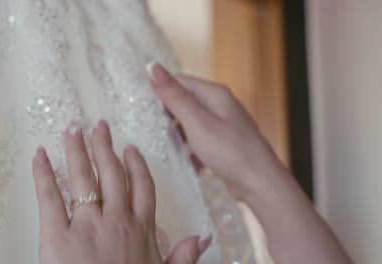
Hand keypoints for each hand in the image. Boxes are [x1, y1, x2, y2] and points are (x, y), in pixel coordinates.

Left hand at [32, 120, 210, 263]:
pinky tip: (40, 154)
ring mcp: (86, 225)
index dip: (136, 164)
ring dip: (77, 150)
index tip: (130, 148)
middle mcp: (116, 220)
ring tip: (72, 130)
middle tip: (99, 126)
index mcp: (140, 230)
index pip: (141, 186)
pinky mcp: (57, 236)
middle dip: (105, 147)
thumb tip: (203, 238)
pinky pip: (49, 197)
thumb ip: (183, 257)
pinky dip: (42, 173)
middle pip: (112, 173)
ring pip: (83, 177)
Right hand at [147, 63, 286, 200]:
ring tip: (172, 150)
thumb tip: (152, 67)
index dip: (160, 93)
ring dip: (178, 135)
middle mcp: (220, 105)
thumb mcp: (197, 123)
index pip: (179, 82)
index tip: (143, 110)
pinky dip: (190, 149)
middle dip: (168, 117)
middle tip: (155, 133)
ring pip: (190, 123)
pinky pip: (198, 140)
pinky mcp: (223, 142)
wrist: (261, 184)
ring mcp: (223, 124)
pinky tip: (189, 162)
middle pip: (184, 102)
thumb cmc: (231, 152)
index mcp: (214, 93)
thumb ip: (174, 96)